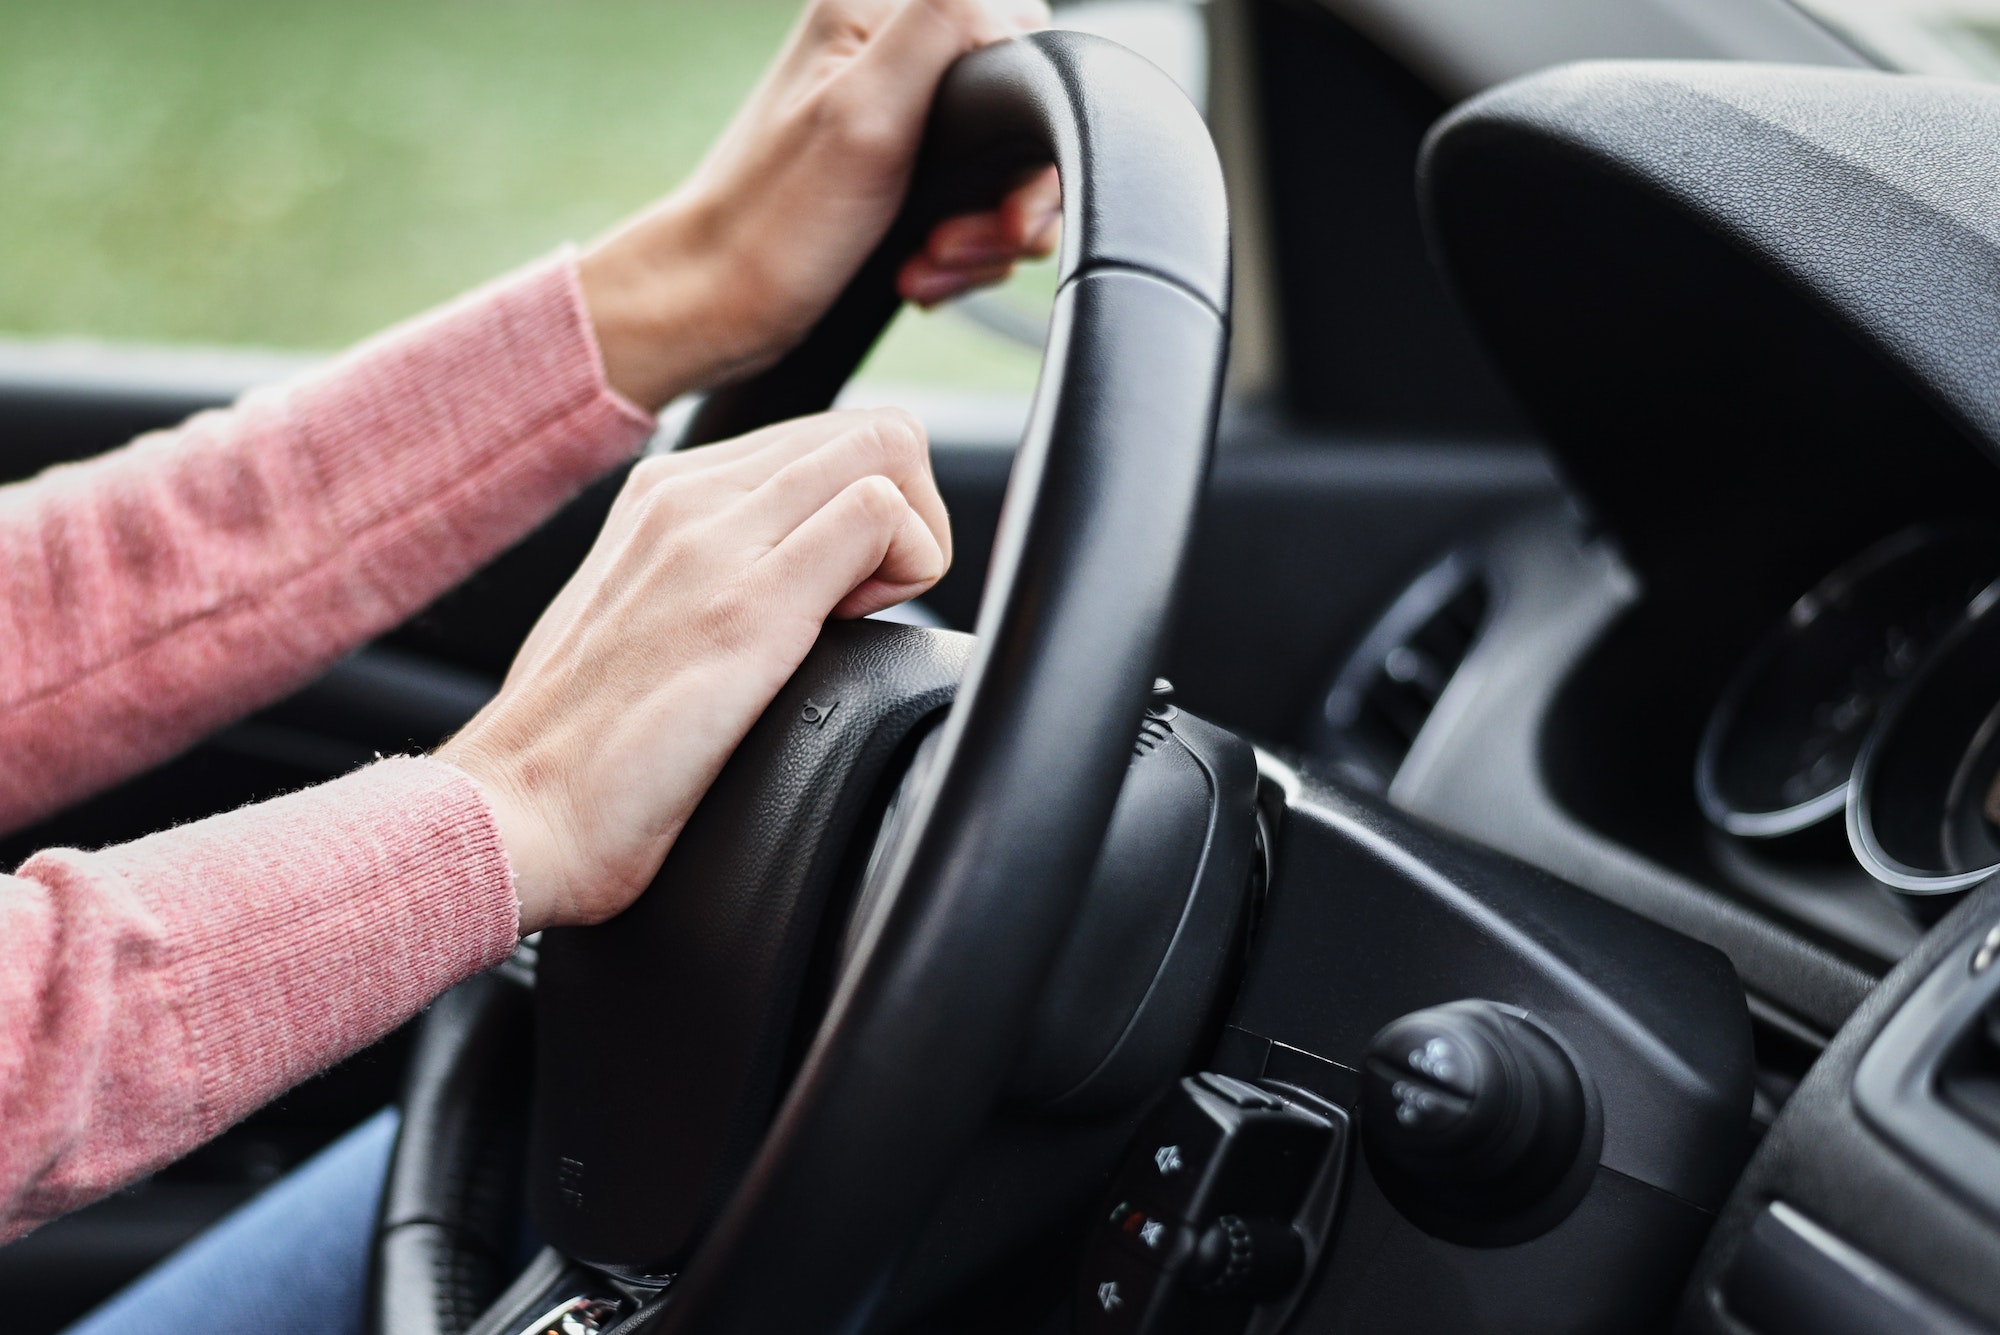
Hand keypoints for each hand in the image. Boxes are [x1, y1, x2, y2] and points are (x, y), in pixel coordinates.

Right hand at [438, 408, 949, 933]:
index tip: (842, 594)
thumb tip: (795, 594)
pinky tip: (855, 634)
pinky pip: (881, 512)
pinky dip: (912, 568)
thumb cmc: (582, 755)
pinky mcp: (747, 603)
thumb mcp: (644, 628)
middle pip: (868, 433)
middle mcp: (688, 495)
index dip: (863, 510)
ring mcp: (715, 539)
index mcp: (665, 496)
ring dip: (913, 540)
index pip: (824, 441)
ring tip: (858, 622)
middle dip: (908, 517)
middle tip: (867, 609)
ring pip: (885, 450)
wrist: (513, 815)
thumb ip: (707, 583)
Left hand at [579, 0, 1062, 410]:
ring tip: (929, 265)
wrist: (714, 309)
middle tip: (961, 241)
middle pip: (1011, 110)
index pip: (1012, 29)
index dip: (1027, 120)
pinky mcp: (890, 175)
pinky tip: (919, 272)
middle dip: (1004, 194)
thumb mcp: (868, 112)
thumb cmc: (772, 226)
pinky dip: (957, 252)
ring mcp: (887, 116)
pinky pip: (967, 205)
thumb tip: (1009, 8)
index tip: (1003, 198)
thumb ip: (943, 27)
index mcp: (873, 13)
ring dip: (980, 235)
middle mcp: (881, 54)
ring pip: (996, 168)